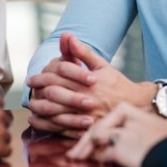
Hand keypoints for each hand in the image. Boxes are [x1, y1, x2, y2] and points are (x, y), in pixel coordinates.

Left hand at [28, 33, 155, 136]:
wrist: (136, 106)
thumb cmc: (117, 83)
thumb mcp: (101, 65)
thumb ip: (82, 52)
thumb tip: (66, 35)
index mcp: (89, 81)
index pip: (59, 76)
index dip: (43, 76)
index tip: (32, 79)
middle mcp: (87, 98)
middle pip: (54, 93)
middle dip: (39, 91)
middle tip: (30, 89)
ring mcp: (87, 116)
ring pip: (56, 113)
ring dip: (40, 109)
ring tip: (31, 105)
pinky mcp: (87, 130)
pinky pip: (62, 129)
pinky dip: (47, 125)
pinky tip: (39, 121)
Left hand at [67, 103, 166, 166]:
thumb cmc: (166, 140)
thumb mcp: (144, 126)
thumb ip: (125, 129)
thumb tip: (103, 142)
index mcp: (127, 108)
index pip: (102, 120)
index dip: (89, 133)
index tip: (80, 141)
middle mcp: (122, 118)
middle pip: (95, 128)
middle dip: (82, 143)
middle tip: (73, 153)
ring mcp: (121, 131)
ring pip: (95, 139)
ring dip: (86, 151)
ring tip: (78, 158)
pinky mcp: (121, 147)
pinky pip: (102, 154)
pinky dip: (98, 160)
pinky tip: (93, 165)